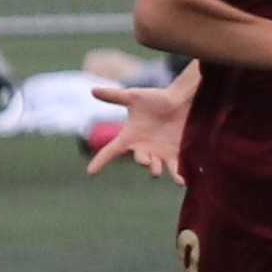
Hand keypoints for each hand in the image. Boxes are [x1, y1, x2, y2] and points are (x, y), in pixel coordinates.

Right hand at [81, 64, 196, 181]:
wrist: (178, 101)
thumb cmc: (155, 98)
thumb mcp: (133, 97)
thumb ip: (114, 96)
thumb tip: (93, 90)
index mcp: (129, 137)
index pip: (111, 151)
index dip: (100, 161)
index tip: (90, 172)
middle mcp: (142, 148)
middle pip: (139, 159)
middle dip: (142, 161)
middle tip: (144, 161)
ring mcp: (159, 153)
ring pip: (155, 168)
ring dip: (155, 170)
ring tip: (156, 171)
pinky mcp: (175, 154)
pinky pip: (175, 169)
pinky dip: (177, 176)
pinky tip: (181, 181)